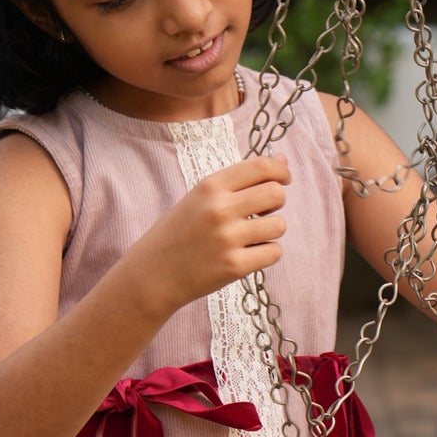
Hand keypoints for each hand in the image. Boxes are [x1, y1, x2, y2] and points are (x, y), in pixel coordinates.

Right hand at [131, 153, 288, 313]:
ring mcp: (227, 239)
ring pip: (279, 225)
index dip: (280, 171)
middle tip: (262, 212)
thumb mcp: (201, 197)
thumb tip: (283, 162)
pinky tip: (248, 254)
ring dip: (271, 231)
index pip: (261, 167)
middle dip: (276, 202)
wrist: (153, 274)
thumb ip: (240, 180)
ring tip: (251, 236)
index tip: (283, 179)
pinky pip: (274, 252)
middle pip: (275, 194)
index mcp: (210, 186)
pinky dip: (266, 253)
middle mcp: (219, 209)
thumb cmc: (180, 232)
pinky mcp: (234, 266)